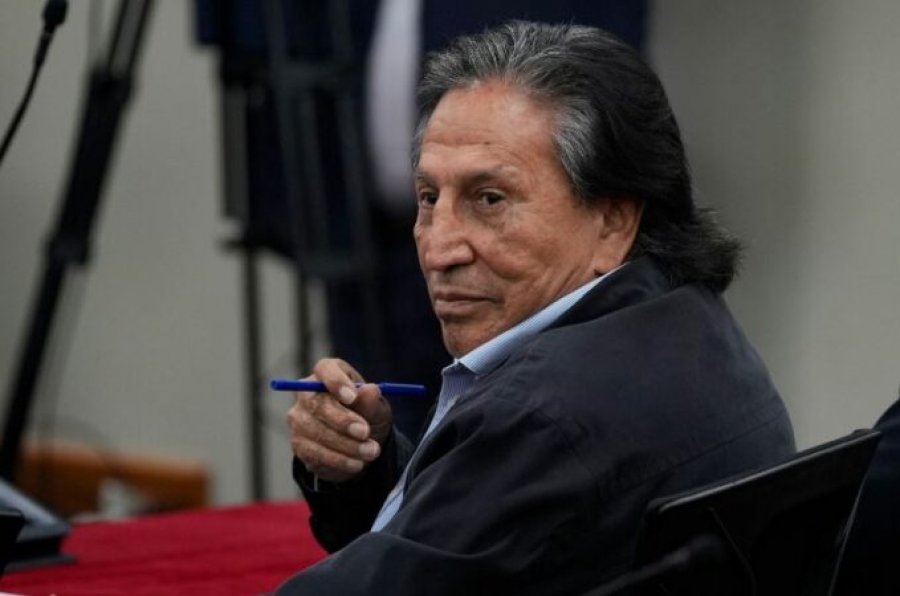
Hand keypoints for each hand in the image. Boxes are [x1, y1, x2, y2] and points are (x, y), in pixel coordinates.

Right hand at [286, 358, 392, 482]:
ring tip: (370, 451)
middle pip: (317, 403)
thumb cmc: (368, 416)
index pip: (325, 369)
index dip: (336, 381)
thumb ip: (372, 401)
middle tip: (365, 432)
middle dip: (343, 420)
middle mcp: (307, 393)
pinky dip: (338, 460)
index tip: (352, 397)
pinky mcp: (299, 443)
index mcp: (329, 374)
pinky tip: (356, 463)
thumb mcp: (377, 409)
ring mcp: (299, 419)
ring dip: (345, 444)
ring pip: (316, 431)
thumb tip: (371, 390)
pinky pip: (314, 452)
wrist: (361, 444)